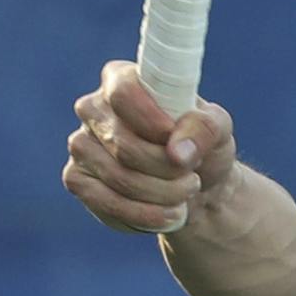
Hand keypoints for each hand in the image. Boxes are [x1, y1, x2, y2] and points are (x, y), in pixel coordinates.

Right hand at [63, 60, 236, 233]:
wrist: (194, 185)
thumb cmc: (202, 145)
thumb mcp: (218, 128)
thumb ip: (205, 128)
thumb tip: (178, 152)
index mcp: (122, 80)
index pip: (123, 92)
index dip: (151, 119)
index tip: (174, 137)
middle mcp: (92, 109)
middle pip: (124, 144)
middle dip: (167, 168)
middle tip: (193, 177)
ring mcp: (80, 145)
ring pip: (119, 178)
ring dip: (163, 194)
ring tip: (187, 192)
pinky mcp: (77, 179)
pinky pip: (107, 203)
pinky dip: (145, 215)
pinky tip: (168, 214)